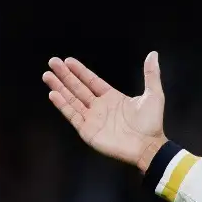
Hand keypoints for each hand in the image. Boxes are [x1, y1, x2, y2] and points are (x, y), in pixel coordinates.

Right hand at [42, 53, 169, 172]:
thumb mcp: (154, 95)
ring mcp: (93, 119)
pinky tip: (53, 94)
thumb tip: (153, 54)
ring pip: (72, 100)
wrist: (148, 147)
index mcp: (112, 98)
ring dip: (59, 87)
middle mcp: (100, 107)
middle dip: (65, 75)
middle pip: (78, 88)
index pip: (92, 81)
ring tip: (47, 76)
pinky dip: (62, 105)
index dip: (80, 71)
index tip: (68, 60)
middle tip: (52, 61)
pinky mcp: (88, 131)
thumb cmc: (152, 123)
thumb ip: (150, 74)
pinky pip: (72, 115)